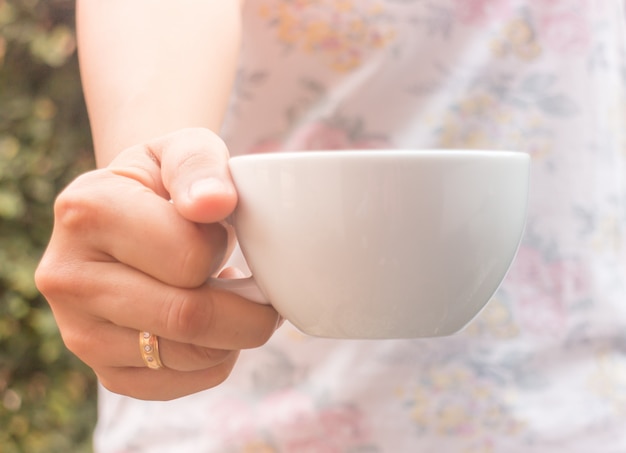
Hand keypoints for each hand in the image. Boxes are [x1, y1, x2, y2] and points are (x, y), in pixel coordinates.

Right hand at [36, 128, 279, 399]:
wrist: (127, 219)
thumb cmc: (164, 183)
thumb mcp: (184, 150)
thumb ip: (201, 166)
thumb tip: (214, 203)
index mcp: (87, 211)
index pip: (188, 256)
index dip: (224, 248)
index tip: (223, 233)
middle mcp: (69, 278)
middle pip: (188, 317)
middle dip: (249, 310)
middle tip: (264, 293)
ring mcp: (80, 332)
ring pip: (187, 356)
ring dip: (234, 336)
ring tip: (232, 303)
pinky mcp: (103, 371)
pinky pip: (176, 384)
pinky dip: (214, 362)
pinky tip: (211, 331)